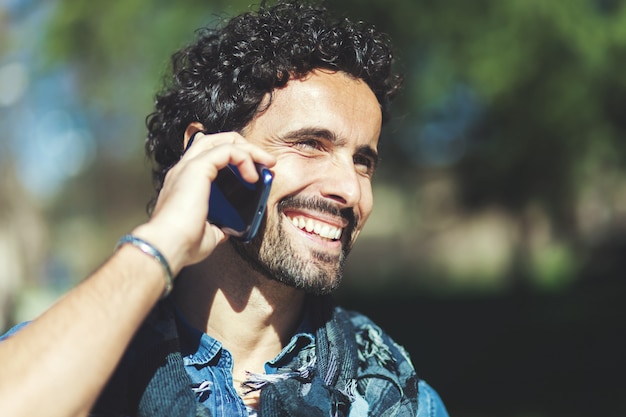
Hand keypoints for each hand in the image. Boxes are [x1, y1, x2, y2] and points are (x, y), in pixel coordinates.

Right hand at [132, 131, 275, 275]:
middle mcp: (185, 169)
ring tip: (267, 163)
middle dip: (244, 147)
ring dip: (249, 149)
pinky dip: (245, 157)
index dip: (234, 157)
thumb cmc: (183, 244)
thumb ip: (219, 225)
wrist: (168, 247)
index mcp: (185, 182)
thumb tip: (229, 228)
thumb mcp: (208, 232)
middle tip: (266, 162)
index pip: (208, 154)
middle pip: (216, 140)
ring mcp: (189, 166)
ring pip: (223, 140)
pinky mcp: (198, 168)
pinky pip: (228, 150)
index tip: (254, 172)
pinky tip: (254, 177)